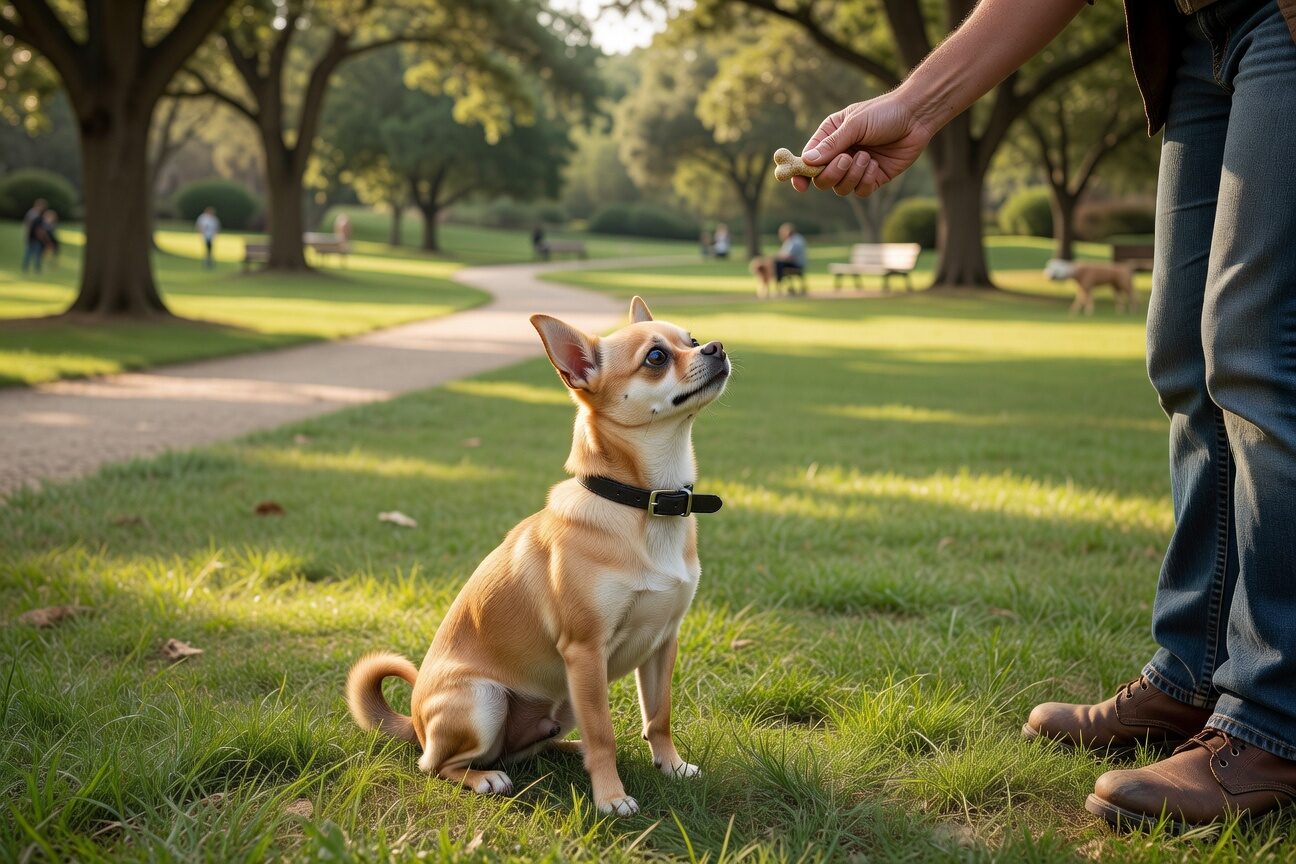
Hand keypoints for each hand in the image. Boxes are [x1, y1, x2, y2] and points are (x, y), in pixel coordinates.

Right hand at [792, 95, 931, 196]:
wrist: (916, 117)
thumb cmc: (883, 113)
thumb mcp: (855, 124)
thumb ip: (831, 144)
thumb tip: (807, 161)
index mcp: (830, 137)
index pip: (807, 160)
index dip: (800, 174)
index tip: (800, 184)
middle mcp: (840, 154)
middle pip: (821, 180)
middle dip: (832, 174)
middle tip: (846, 159)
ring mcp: (856, 168)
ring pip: (840, 188)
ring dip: (851, 176)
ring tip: (866, 157)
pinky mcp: (873, 178)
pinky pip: (860, 191)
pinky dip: (865, 180)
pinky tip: (875, 164)